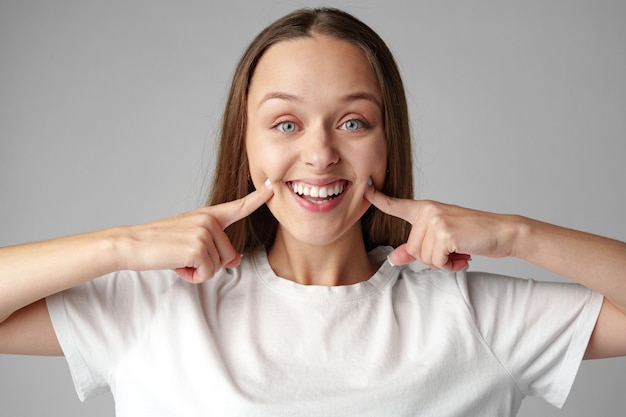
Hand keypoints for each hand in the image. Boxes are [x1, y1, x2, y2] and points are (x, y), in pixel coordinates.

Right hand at [122, 180, 273, 282]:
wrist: (132, 244)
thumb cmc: (160, 243)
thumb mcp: (191, 242)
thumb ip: (216, 248)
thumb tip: (237, 260)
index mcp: (207, 215)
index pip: (237, 207)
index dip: (257, 199)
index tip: (271, 188)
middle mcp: (209, 220)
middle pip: (229, 256)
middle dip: (209, 265)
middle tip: (184, 256)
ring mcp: (204, 232)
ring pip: (219, 266)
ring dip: (198, 271)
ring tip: (178, 259)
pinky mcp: (198, 247)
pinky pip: (207, 273)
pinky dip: (193, 276)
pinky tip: (178, 265)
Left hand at [364, 186, 518, 271]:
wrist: (502, 232)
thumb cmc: (473, 235)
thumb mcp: (441, 240)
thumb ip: (416, 249)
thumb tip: (393, 259)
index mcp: (426, 209)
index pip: (397, 204)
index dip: (379, 199)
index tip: (366, 190)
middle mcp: (428, 211)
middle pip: (412, 249)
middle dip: (432, 258)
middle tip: (452, 252)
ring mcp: (435, 221)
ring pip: (423, 257)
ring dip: (443, 263)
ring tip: (459, 252)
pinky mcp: (444, 233)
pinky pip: (436, 261)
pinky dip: (449, 265)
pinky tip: (462, 256)